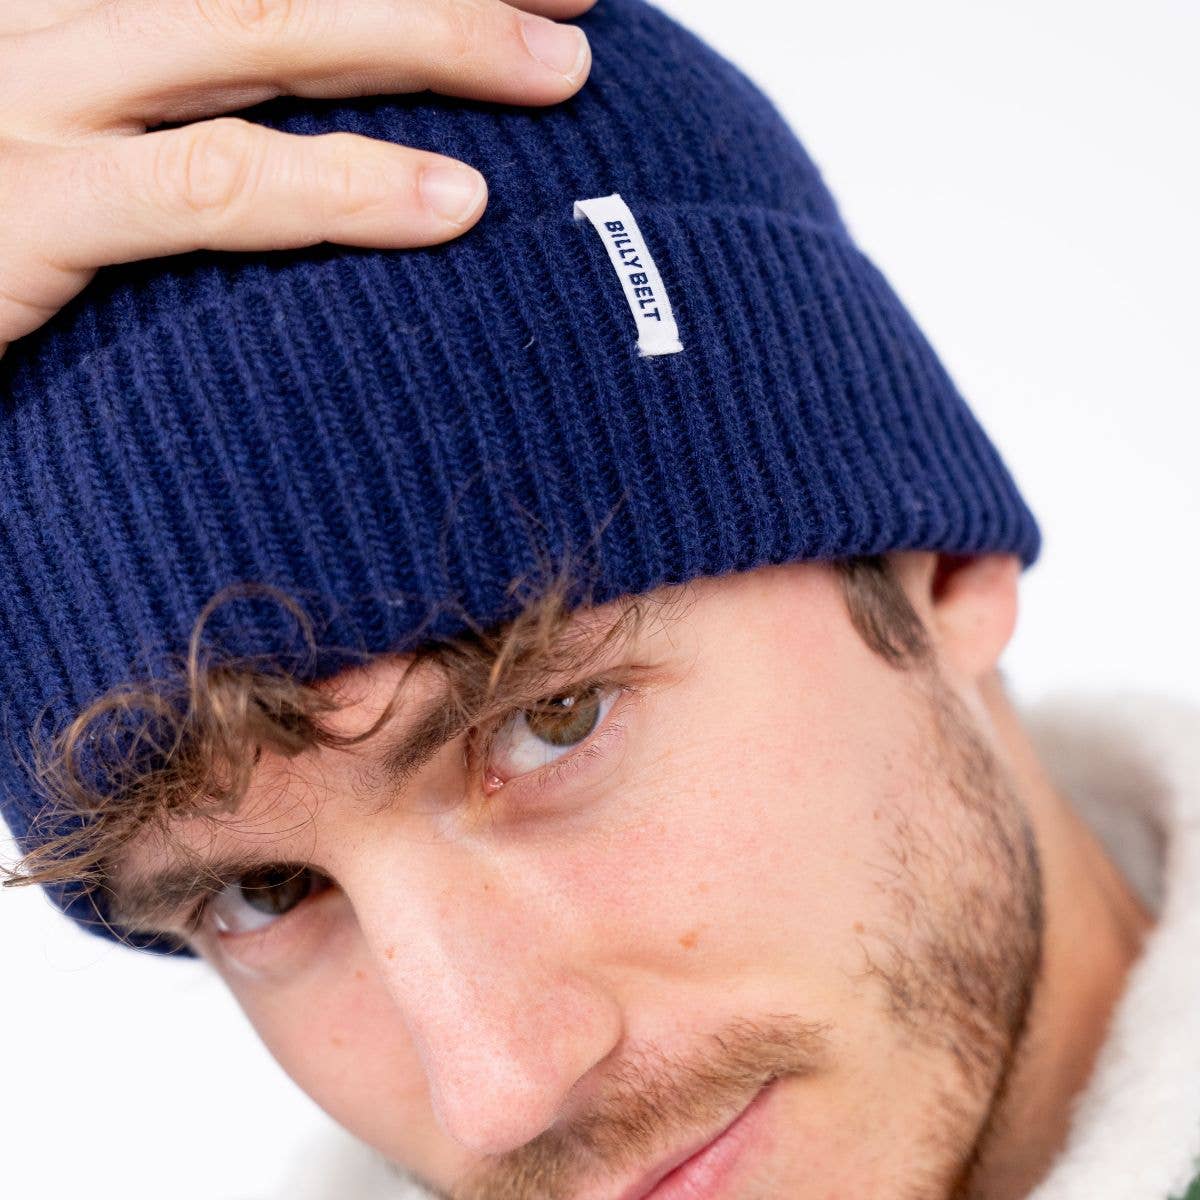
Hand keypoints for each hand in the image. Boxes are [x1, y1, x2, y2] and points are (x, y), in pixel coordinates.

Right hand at [0, 0, 595, 361]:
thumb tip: (298, 119)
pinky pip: (210, 184)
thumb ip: (174, 109)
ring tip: (560, 73)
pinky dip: (340, 190)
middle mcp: (49, 10)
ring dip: (427, 34)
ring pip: (259, 28)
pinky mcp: (19, 204)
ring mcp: (27, 90)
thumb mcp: (72, 134)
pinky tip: (455, 205)